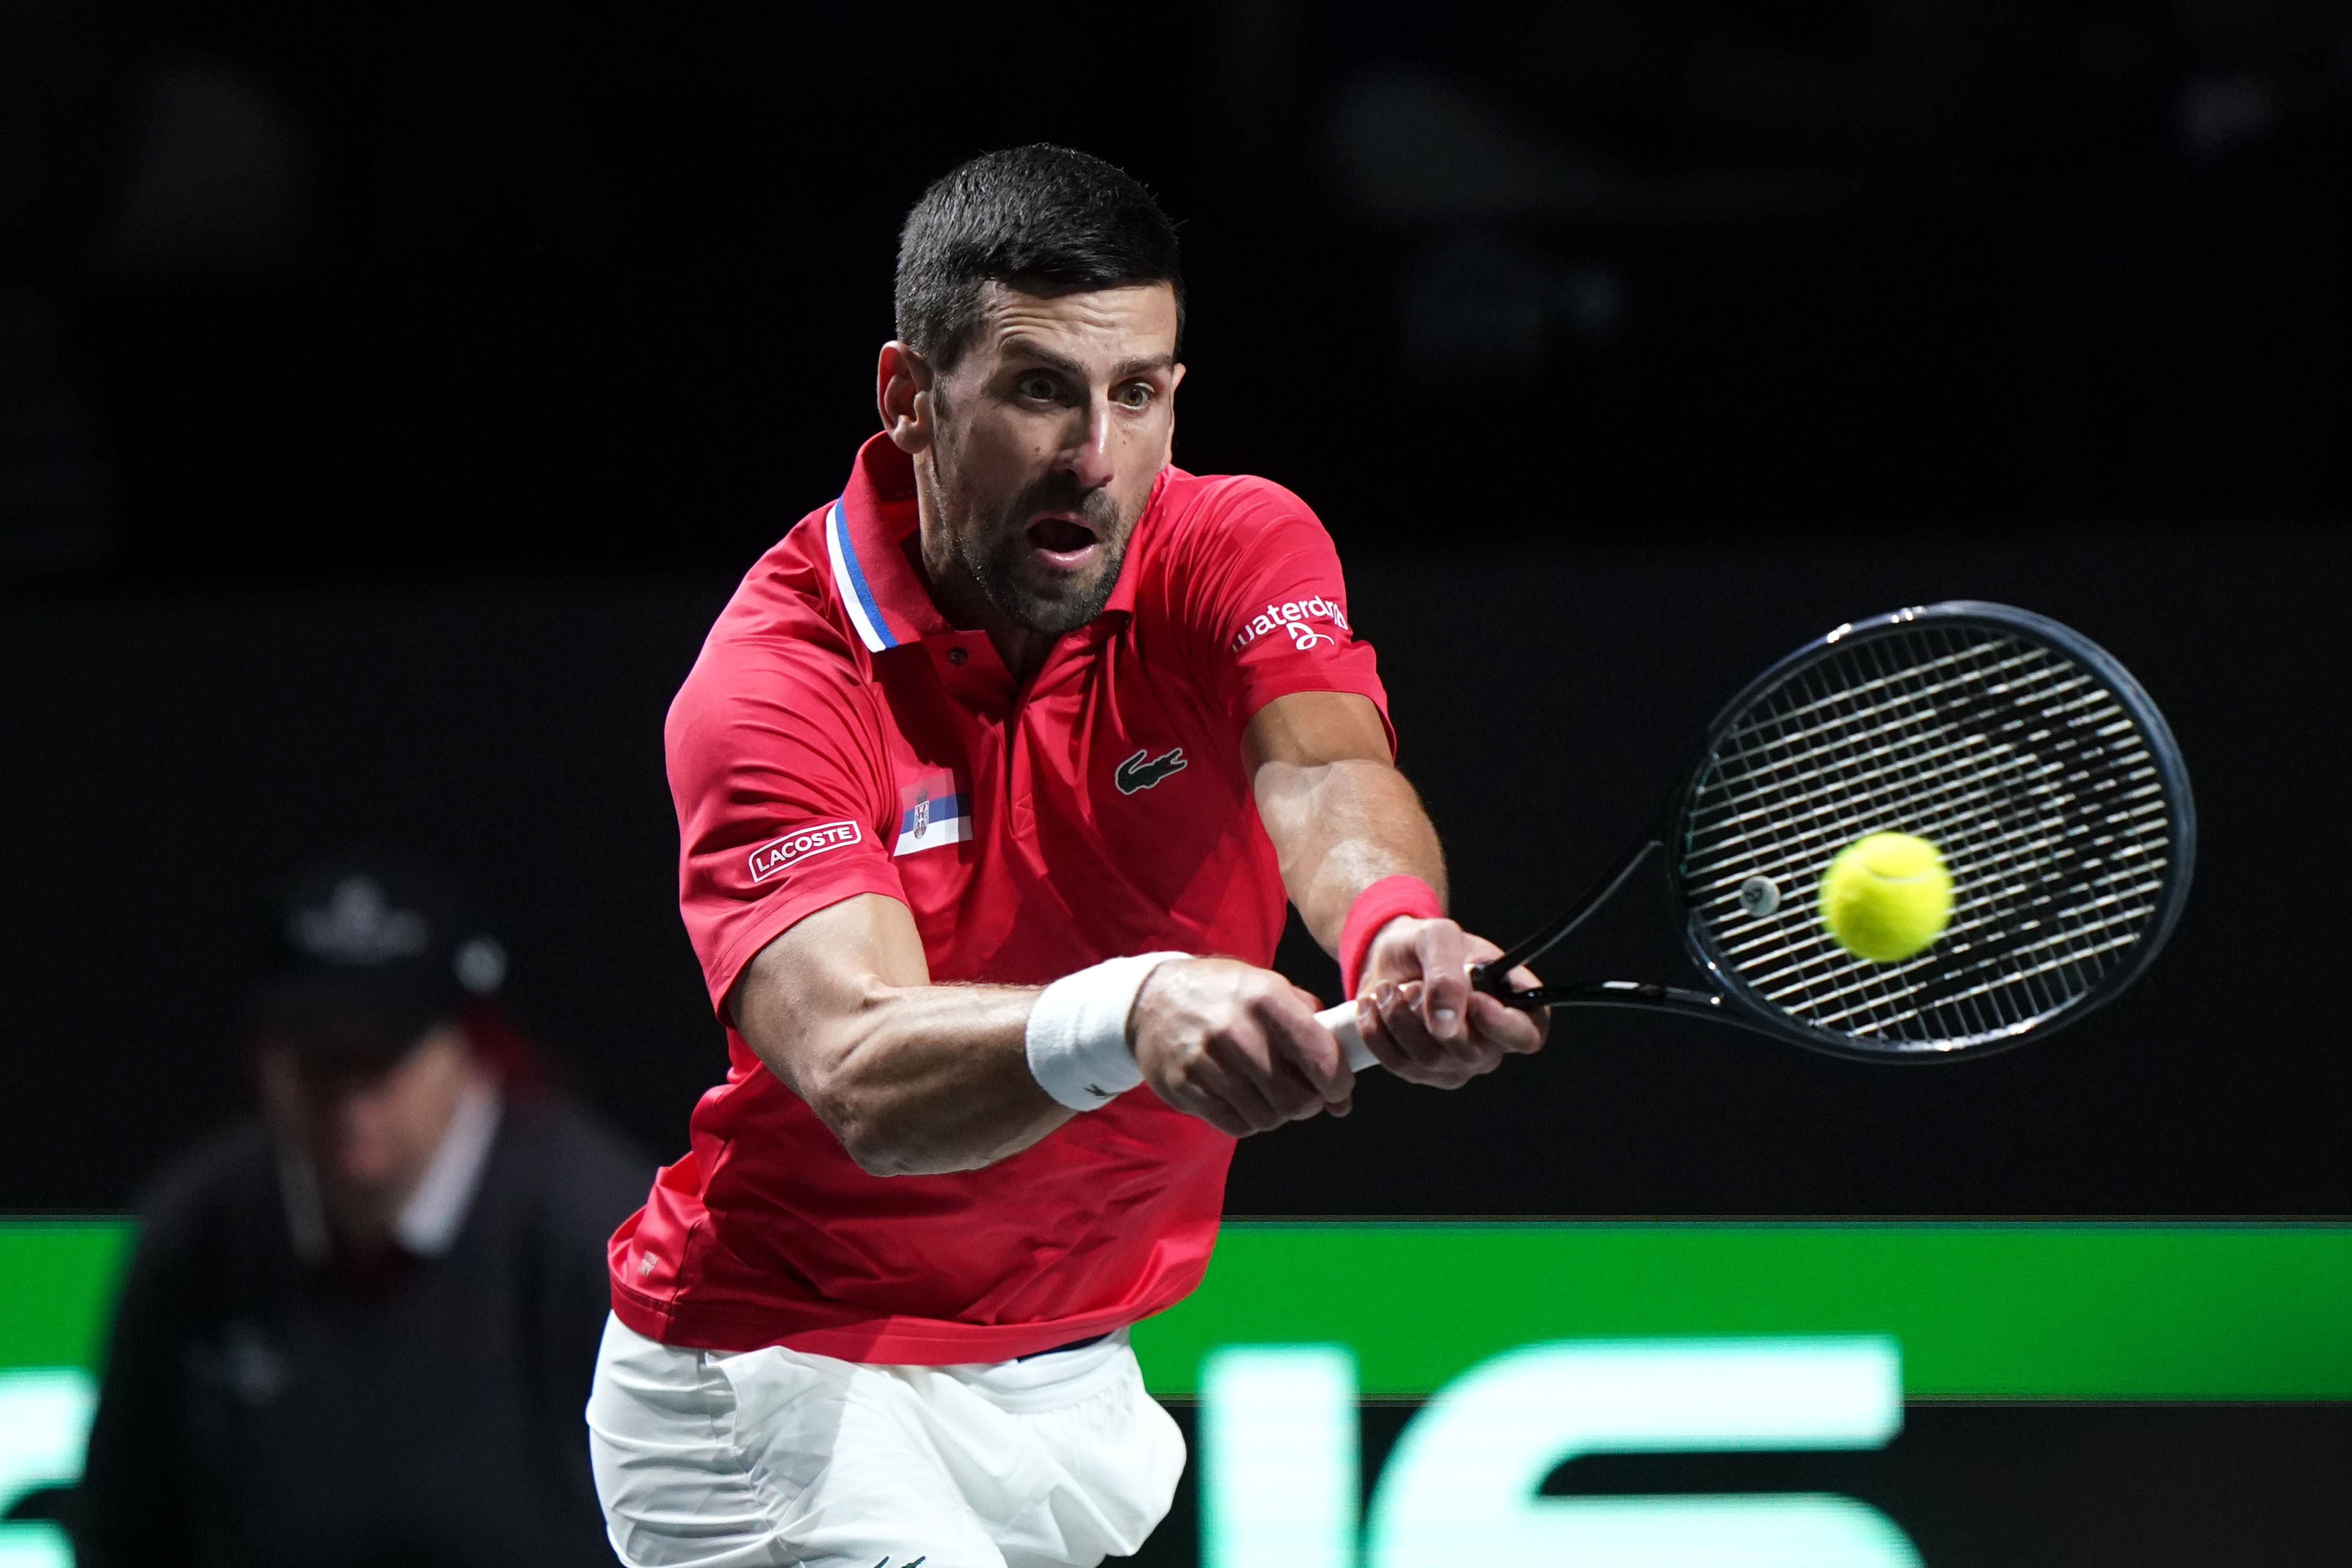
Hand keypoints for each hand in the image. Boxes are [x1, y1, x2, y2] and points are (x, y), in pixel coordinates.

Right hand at [1130, 958, 1354, 1136]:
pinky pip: (1236, 1126)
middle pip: (1296, 1100)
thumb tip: (1342, 1096)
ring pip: (1267, 1118)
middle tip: (1301, 1092)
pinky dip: (1248, 1120)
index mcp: (1265, 998)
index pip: (1320, 1057)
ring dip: (1276, 1112)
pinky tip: (1243, 1098)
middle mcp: (1236, 1030)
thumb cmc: (1226, 995)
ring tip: (1267, 1091)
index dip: (1337, 1082)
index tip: (1336, 1086)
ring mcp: (1206, 1062)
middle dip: (1308, 1103)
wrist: (1152, 999)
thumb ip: (1314, 1031)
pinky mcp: (1184, 1087)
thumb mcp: (1271, 988)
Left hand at [1353, 917, 1547, 1087]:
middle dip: (1430, 1015)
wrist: (1390, 959)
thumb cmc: (1427, 945)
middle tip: (1409, 985)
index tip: (1475, 1001)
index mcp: (1515, 1005)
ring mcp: (1458, 1062)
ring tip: (1387, 990)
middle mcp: (1492, 1042)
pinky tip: (1371, 1008)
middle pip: (1472, 1053)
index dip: (1503, 1026)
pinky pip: (1400, 1066)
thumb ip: (1447, 973)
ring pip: (1430, 1061)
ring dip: (1398, 1020)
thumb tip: (1446, 1025)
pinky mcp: (1423, 1072)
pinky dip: (1377, 1033)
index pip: (1528, 1035)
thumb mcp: (1438, 937)